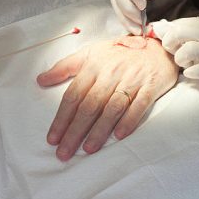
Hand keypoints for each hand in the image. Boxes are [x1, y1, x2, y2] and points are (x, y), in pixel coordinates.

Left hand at [37, 36, 178, 160]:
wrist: (157, 46)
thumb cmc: (121, 53)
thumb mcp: (91, 52)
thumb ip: (65, 66)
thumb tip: (40, 80)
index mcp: (94, 66)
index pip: (74, 94)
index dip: (62, 118)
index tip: (53, 138)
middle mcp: (111, 73)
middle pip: (90, 105)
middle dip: (75, 130)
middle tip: (64, 152)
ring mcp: (132, 79)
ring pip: (112, 107)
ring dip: (100, 129)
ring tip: (88, 149)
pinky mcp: (150, 85)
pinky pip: (139, 104)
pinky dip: (129, 120)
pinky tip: (120, 135)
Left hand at [152, 16, 198, 88]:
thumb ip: (196, 31)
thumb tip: (166, 28)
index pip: (180, 23)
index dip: (168, 33)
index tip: (168, 41)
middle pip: (178, 34)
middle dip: (170, 44)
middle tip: (176, 52)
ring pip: (186, 52)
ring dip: (181, 61)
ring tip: (188, 64)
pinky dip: (192, 73)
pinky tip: (193, 72)